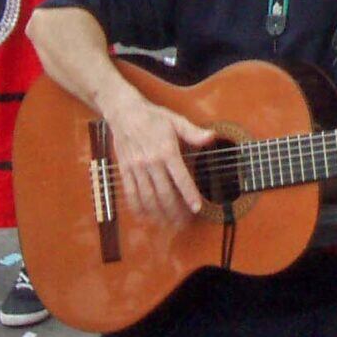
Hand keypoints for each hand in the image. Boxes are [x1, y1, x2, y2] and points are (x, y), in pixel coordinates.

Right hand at [103, 90, 213, 225]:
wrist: (125, 112)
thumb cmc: (153, 117)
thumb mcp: (176, 120)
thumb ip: (193, 132)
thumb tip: (211, 136)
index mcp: (167, 150)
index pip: (180, 178)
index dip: (189, 195)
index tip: (196, 208)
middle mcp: (151, 161)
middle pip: (164, 193)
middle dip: (175, 211)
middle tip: (183, 223)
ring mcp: (136, 167)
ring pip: (147, 197)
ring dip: (158, 214)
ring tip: (168, 224)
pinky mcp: (125, 170)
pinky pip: (130, 193)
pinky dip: (137, 208)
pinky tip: (145, 217)